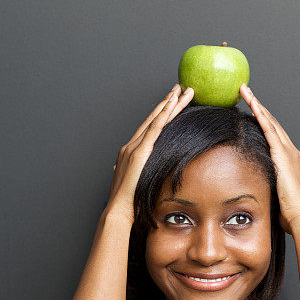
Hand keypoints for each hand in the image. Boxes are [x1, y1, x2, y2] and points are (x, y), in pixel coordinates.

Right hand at [106, 83, 193, 223]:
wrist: (118, 212)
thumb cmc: (130, 203)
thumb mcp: (139, 185)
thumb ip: (143, 176)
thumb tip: (146, 176)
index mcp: (132, 152)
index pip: (150, 127)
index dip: (162, 113)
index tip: (173, 101)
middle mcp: (131, 145)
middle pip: (154, 118)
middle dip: (168, 102)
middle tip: (180, 88)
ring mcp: (134, 147)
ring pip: (155, 119)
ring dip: (169, 103)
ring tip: (181, 90)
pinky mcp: (139, 152)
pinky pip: (154, 129)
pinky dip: (163, 114)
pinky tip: (171, 103)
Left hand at [239, 83, 299, 234]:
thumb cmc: (288, 212)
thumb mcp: (274, 193)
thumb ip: (265, 184)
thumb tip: (251, 187)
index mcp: (290, 160)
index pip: (274, 134)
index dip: (263, 119)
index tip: (252, 108)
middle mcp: (291, 151)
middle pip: (272, 122)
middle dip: (259, 106)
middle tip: (245, 91)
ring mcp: (288, 151)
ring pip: (270, 121)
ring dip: (257, 104)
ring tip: (245, 91)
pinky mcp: (282, 154)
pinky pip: (269, 129)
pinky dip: (261, 115)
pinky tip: (252, 104)